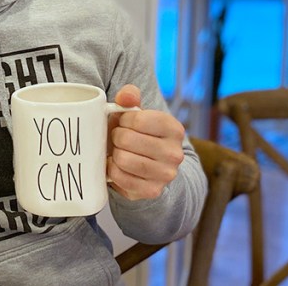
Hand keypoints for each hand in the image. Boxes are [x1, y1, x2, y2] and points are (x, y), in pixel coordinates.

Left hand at [106, 84, 185, 199]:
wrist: (150, 166)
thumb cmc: (137, 133)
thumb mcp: (135, 112)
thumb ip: (130, 96)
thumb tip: (126, 96)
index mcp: (174, 128)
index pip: (137, 119)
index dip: (123, 120)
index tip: (124, 123)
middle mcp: (175, 153)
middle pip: (127, 139)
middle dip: (116, 137)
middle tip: (119, 139)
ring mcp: (166, 174)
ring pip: (123, 159)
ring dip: (115, 154)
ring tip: (118, 151)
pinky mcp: (153, 190)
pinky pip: (120, 178)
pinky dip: (112, 170)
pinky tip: (116, 166)